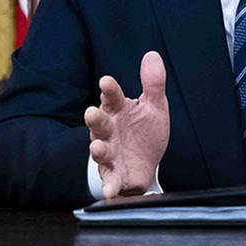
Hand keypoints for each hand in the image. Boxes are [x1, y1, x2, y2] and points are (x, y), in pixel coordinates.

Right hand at [84, 51, 169, 198]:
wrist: (147, 163)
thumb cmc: (144, 131)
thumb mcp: (154, 106)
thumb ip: (153, 83)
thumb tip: (152, 55)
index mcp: (118, 110)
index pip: (112, 96)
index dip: (109, 89)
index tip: (106, 81)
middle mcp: (109, 130)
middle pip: (99, 122)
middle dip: (95, 118)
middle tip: (91, 112)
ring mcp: (109, 153)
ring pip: (100, 149)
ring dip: (97, 149)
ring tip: (97, 147)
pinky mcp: (113, 174)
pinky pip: (110, 180)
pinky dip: (109, 186)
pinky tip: (109, 190)